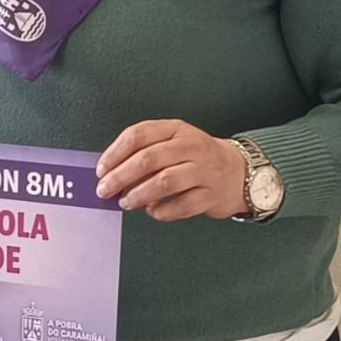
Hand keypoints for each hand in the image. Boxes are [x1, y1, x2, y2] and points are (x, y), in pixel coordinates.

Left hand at [95, 119, 248, 221]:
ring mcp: (204, 170)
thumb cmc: (196, 157)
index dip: (115, 153)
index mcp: (175, 129)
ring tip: (126, 201)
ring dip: (139, 194)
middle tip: (105, 189)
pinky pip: (183, 205)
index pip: (138, 135)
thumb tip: (110, 171)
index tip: (101, 169)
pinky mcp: (212, 194)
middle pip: (148, 159)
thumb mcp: (172, 142)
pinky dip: (163, 211)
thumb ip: (144, 151)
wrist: (240, 171)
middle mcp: (191, 146)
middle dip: (121, 176)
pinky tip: (152, 211)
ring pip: (165, 181)